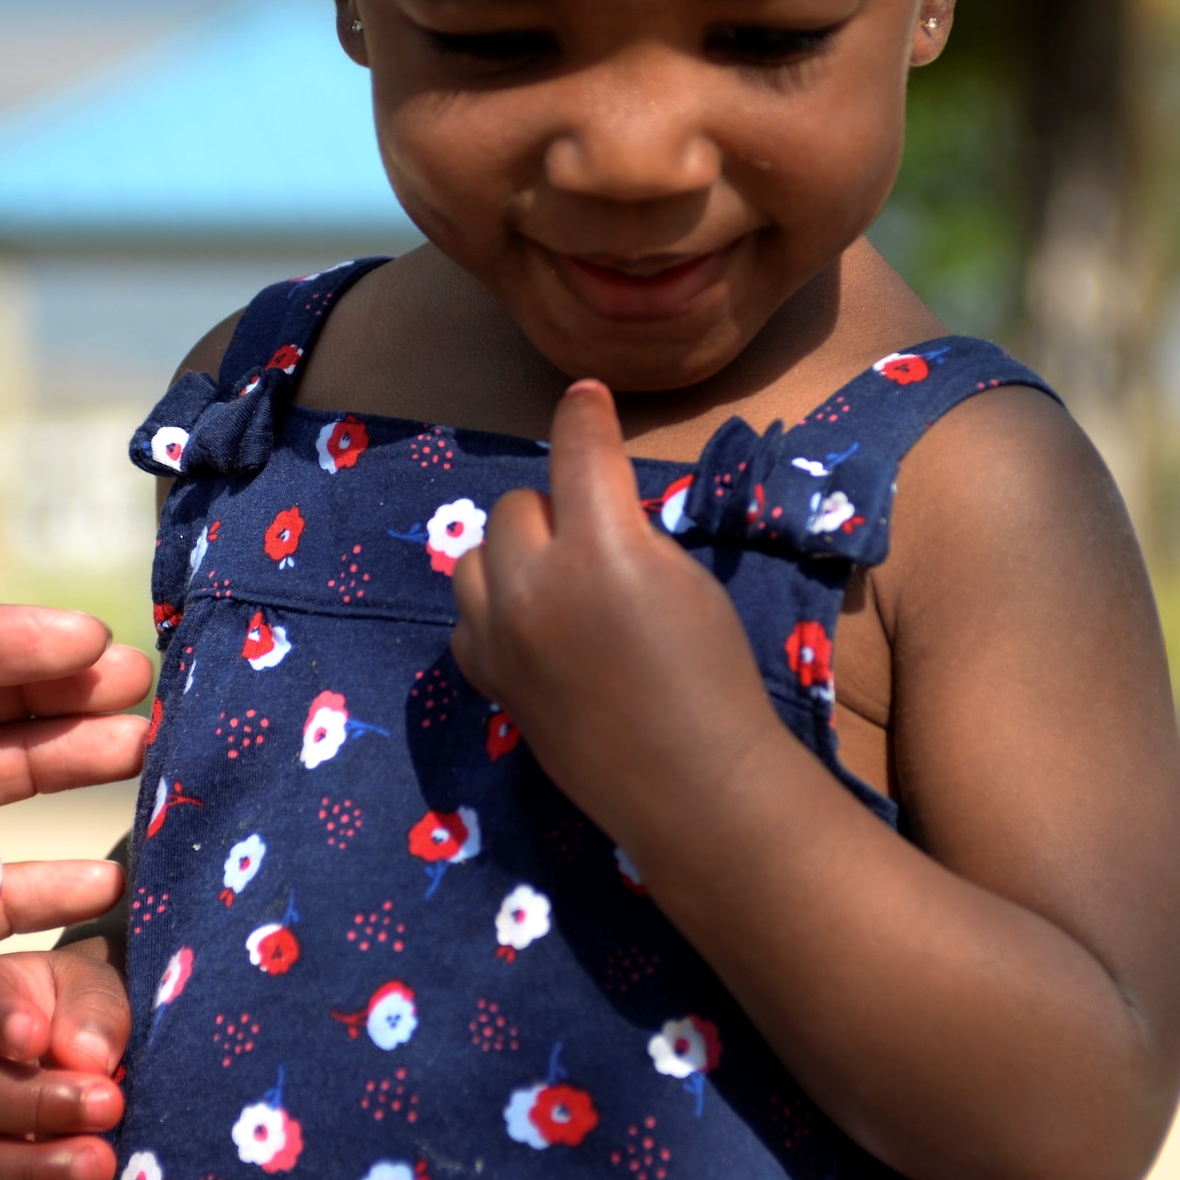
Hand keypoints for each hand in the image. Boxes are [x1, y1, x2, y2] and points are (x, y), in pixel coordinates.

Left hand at [450, 380, 778, 856]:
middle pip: (518, 505)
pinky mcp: (489, 678)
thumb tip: (593, 508)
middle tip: (596, 542)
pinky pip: (468, 617)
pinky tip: (533, 630)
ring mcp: (501, 636)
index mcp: (601, 550)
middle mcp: (535, 585)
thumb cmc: (711, 675)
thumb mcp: (685, 578)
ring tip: (555, 583)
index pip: (578, 453)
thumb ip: (629, 531)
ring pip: (477, 556)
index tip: (585, 398)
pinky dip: (495, 611)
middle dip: (555, 511)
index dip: (585, 417)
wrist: (691, 780)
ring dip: (513, 556)